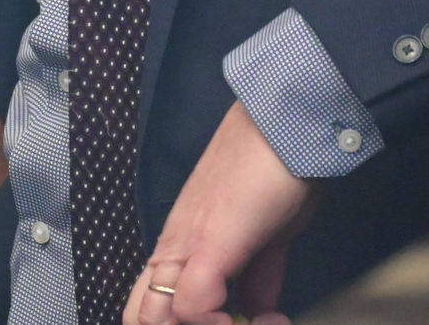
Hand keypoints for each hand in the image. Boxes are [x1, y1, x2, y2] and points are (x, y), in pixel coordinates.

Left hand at [124, 101, 316, 324]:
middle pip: (142, 318)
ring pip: (152, 319)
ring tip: (252, 323)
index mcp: (183, 242)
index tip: (239, 322)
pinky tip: (265, 316)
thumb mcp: (267, 231)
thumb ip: (257, 272)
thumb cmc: (279, 168)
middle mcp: (175, 245)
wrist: (286, 124)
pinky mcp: (207, 243)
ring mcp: (187, 244)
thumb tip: (256, 305)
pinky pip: (190, 307)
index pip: (149, 307)